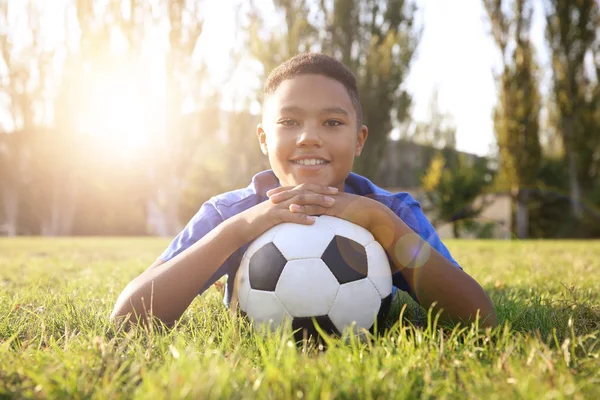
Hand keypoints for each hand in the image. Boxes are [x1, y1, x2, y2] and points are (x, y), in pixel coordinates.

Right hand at [236, 183, 339, 243]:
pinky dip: (302, 218)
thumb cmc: (260, 223)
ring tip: (330, 204)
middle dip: (322, 191)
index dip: (319, 188)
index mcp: (284, 196)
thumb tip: (303, 217)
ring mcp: (278, 206)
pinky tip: (313, 222)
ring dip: (317, 201)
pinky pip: (290, 216)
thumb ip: (289, 213)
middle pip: (305, 191)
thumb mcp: (275, 216)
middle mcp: (283, 198)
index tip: (334, 190)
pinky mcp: (273, 215)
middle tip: (337, 193)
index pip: (304, 188)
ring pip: (300, 201)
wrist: (242, 225)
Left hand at [268, 184, 384, 232]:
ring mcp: (326, 200)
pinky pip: (315, 207)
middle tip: (268, 195)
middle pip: (299, 191)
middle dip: (283, 192)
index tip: (274, 195)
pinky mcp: (332, 207)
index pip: (302, 192)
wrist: (370, 214)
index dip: (288, 192)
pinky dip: (302, 208)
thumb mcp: (339, 217)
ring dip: (287, 198)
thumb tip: (318, 225)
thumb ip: (327, 218)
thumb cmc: (356, 217)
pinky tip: (291, 210)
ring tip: (273, 202)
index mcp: (322, 196)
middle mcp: (322, 195)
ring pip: (303, 197)